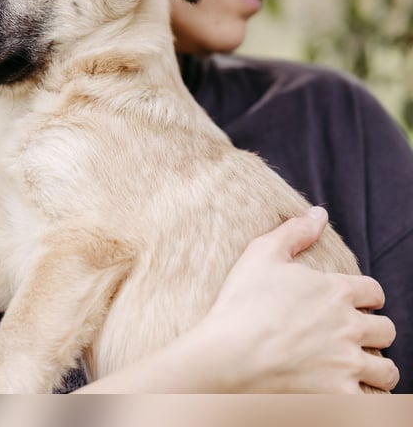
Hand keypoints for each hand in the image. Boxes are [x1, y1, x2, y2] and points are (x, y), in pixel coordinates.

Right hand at [198, 207, 398, 392]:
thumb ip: (294, 232)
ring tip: (358, 369)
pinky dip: (364, 398)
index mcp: (336, 291)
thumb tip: (319, 213)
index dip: (366, 296)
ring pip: (386, 369)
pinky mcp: (340, 395)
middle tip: (353, 337)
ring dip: (376, 367)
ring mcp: (348, 363)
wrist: (229, 355)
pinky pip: (371, 402)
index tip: (354, 303)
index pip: (373, 291)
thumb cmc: (242, 303)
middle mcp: (350, 326)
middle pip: (385, 330)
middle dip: (374, 332)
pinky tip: (349, 394)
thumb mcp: (261, 254)